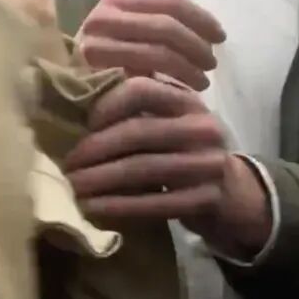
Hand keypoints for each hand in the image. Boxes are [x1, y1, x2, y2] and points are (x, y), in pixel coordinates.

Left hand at [64, 77, 271, 257]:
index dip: (107, 104)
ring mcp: (208, 164)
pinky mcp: (206, 199)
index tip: (83, 124)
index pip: (143, 89)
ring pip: (142, 168)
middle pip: (138, 132)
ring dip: (100, 179)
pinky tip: (92, 209)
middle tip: (65, 164)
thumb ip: (137, 109)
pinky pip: (154, 203)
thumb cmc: (185, 151)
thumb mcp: (169, 121)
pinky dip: (118, 206)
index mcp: (188, 100)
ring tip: (72, 187)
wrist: (233, 194)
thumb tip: (75, 98)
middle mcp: (202, 127)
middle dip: (94, 149)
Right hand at [78, 0, 225, 90]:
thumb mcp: (134, 38)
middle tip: (212, 64)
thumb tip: (209, 33)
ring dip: (189, 68)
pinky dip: (171, 86)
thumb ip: (160, 29)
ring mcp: (95, 48)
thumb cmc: (108, 67)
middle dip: (197, 45)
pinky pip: (145, 79)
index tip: (220, 36)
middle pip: (166, 26)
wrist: (65, 98)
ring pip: (158, 51)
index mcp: (114, 3)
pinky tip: (182, 94)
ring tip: (203, 82)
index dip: (201, 17)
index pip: (168, 2)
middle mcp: (101, 19)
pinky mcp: (94, 78)